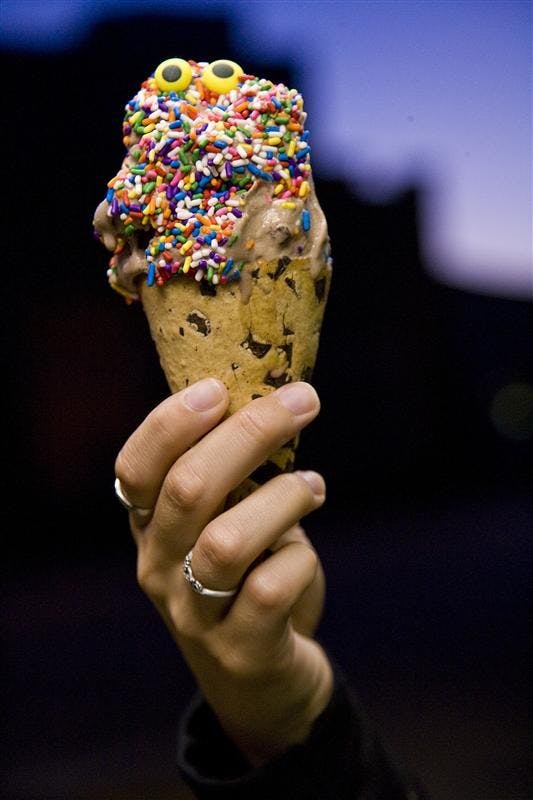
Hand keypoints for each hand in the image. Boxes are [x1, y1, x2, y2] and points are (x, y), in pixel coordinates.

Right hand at [115, 378, 332, 765]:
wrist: (263, 679)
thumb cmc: (248, 577)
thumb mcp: (228, 522)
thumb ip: (232, 476)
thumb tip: (270, 401)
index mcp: (149, 527)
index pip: (135, 468)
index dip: (170, 424)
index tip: (219, 388)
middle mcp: (158, 569)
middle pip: (187, 488)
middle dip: (249, 433)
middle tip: (302, 401)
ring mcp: (193, 614)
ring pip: (227, 540)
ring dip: (282, 499)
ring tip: (314, 486)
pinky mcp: (239, 650)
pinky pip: (270, 589)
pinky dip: (299, 557)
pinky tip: (306, 551)